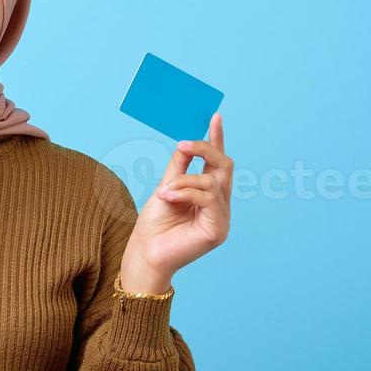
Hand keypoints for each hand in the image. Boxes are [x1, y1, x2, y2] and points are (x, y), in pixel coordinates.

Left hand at [118, 112, 231, 293]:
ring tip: (164, 191)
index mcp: (208, 195)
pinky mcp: (218, 230)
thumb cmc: (154, 225)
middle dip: (205, 149)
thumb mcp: (166, 187)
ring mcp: (222, 218)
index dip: (217, 139)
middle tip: (183, 145)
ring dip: (184, 181)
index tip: (215, 116)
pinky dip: (186, 192)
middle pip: (224, 166)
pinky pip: (207, 198)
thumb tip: (187, 143)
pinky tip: (169, 197)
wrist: (145, 254)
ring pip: (212, 181)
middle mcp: (220, 206)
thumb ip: (179, 167)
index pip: (217, 163)